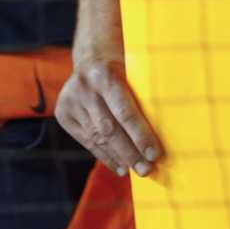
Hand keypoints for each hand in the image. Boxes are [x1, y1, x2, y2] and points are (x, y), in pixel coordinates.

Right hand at [56, 52, 161, 178]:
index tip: (155, 154)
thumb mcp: (135, 72)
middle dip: (130, 152)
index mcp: (106, 75)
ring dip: (118, 157)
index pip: (125, 112)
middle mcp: (84, 89)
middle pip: (109, 129)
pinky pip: (86, 140)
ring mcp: (70, 102)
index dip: (140, 136)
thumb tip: (168, 131)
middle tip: (147, 170)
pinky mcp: (62, 114)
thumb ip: (144, 96)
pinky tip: (119, 166)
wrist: (92, 58)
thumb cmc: (125, 67)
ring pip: (97, 137)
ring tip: (135, 170)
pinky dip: (104, 155)